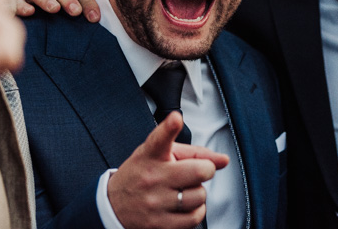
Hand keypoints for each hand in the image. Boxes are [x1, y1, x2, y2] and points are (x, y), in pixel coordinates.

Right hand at [108, 113, 228, 228]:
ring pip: (200, 196)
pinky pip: (194, 217)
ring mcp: (155, 202)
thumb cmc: (142, 174)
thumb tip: (223, 160)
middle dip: (206, 170)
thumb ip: (194, 153)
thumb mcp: (160, 154)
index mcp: (151, 155)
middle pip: (198, 171)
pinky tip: (183, 205)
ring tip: (184, 190)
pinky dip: (196, 210)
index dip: (169, 127)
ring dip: (198, 193)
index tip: (175, 119)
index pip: (160, 139)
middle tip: (199, 170)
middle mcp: (152, 177)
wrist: (113, 205)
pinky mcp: (159, 224)